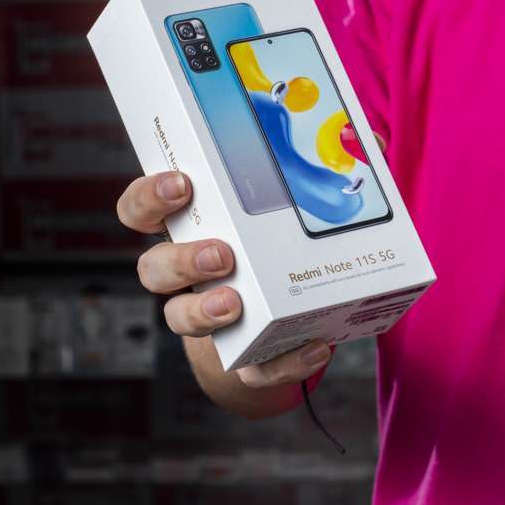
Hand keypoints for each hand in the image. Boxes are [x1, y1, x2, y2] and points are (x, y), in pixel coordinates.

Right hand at [117, 171, 332, 387]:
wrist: (303, 316)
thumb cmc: (291, 239)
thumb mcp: (310, 195)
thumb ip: (334, 161)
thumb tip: (360, 137)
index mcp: (197, 224)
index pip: (144, 207)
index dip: (149, 197)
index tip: (181, 185)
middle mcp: (190, 271)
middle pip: (153, 268)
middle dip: (181, 260)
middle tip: (221, 254)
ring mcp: (211, 315)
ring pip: (179, 319)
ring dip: (203, 312)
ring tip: (234, 303)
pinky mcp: (246, 356)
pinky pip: (253, 367)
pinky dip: (283, 362)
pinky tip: (315, 347)